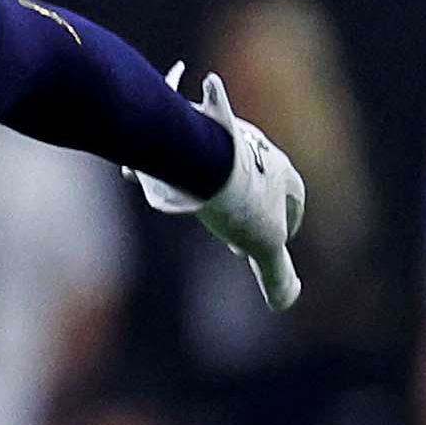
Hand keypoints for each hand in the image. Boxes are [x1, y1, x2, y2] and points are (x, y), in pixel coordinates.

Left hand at [128, 65, 306, 311]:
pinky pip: (168, 139)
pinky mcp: (180, 124)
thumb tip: (284, 300)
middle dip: (242, 200)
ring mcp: (217, 131)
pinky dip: (155, 160)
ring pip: (211, 156)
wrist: (198, 159)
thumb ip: (276, 273)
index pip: (292, 196)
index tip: (277, 238)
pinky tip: (133, 174)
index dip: (286, 219)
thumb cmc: (237, 201)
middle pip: (253, 174)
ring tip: (182, 201)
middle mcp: (252, 144)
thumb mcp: (263, 246)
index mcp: (280, 170)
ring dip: (200, 180)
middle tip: (226, 225)